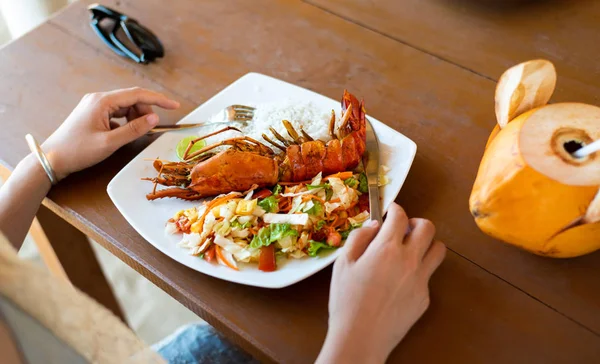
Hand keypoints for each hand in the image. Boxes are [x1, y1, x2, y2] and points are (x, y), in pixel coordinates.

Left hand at [41, 87, 179, 179]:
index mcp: (102, 101)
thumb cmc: (78, 151)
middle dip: (146, 111)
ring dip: (136, 116)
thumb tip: (155, 119)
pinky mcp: (93, 113)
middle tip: (152, 128)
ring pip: (125, 106)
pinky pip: (116, 112)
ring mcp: (94, 105)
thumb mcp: (110, 142)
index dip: (158, 99)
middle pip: (132, 98)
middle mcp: (98, 98)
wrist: (51, 159)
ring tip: (137, 132)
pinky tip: (125, 133)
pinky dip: (126, 120)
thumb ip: (134, 129)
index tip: (175, 105)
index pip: (137, 94)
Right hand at [317, 203, 445, 363]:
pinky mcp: (425, 297)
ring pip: (438, 250)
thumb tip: (374, 226)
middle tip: (404, 229)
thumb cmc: (347, 301)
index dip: (395, 209)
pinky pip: (429, 275)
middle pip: (428, 228)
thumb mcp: (343, 264)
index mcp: (386, 249)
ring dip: (427, 244)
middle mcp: (409, 260)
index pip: (400, 216)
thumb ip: (359, 238)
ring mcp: (421, 279)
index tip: (391, 211)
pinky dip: (419, 270)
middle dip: (416, 222)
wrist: (361, 337)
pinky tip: (401, 280)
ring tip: (412, 249)